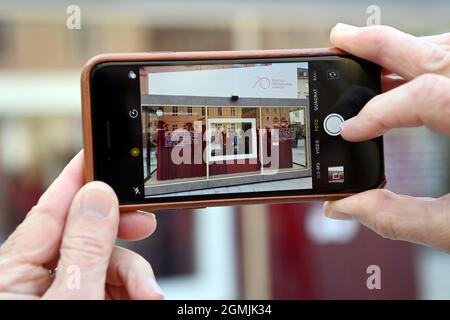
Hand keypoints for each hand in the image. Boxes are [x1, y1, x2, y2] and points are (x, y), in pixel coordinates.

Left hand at [0, 151, 163, 298]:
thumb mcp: (74, 297)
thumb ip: (86, 247)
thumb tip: (98, 195)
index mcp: (14, 272)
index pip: (50, 209)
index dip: (79, 176)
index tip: (102, 152)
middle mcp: (34, 280)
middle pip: (85, 234)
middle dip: (123, 233)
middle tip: (146, 224)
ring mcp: (58, 292)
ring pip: (103, 261)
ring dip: (133, 274)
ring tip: (148, 293)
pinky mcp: (78, 300)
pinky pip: (107, 283)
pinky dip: (129, 288)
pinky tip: (140, 295)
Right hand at [323, 24, 449, 251]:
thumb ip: (397, 217)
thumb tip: (346, 207)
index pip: (425, 98)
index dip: (378, 113)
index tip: (351, 131)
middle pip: (437, 52)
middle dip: (380, 44)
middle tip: (340, 38)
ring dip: (406, 49)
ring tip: (369, 54)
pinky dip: (431, 60)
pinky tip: (412, 71)